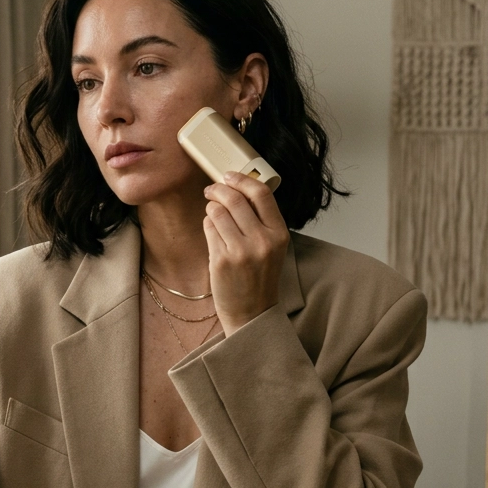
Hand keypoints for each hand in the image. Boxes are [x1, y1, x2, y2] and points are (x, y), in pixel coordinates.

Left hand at [203, 172, 289, 336]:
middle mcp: (263, 240)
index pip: (261, 193)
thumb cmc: (260, 276)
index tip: (228, 175)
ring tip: (214, 215)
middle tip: (211, 190)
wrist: (252, 312)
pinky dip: (208, 225)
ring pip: (218, 211)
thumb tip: (238, 188)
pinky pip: (209, 228)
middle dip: (218, 189)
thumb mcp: (272, 246)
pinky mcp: (222, 260)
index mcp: (279, 233)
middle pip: (234, 198)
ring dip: (211, 208)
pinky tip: (214, 233)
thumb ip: (260, 219)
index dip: (241, 179)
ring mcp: (241, 250)